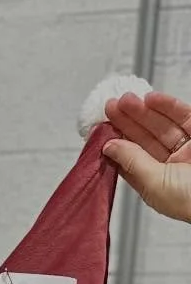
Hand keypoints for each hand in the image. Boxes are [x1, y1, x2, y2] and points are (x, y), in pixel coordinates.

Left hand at [102, 90, 190, 223]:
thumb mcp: (154, 184)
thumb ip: (132, 162)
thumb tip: (109, 147)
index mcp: (157, 183)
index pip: (131, 159)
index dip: (116, 142)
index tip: (100, 128)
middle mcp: (171, 165)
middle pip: (144, 139)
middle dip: (127, 122)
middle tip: (110, 106)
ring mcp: (187, 148)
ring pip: (161, 125)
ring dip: (143, 111)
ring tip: (125, 99)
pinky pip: (183, 115)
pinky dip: (167, 105)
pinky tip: (151, 99)